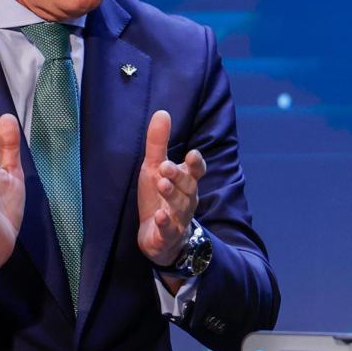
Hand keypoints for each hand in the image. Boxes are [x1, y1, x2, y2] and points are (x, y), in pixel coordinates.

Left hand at [137, 109, 206, 266]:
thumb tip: (162, 112)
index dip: (196, 164)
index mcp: (185, 182)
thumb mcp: (154, 168)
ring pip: (179, 207)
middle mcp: (186, 200)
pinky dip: (165, 224)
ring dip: (172, 196)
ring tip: (162, 185)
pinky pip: (169, 230)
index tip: (192, 154)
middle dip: (178, 177)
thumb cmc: (159, 198)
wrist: (160, 238)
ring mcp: (178, 219)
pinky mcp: (167, 236)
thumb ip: (158, 143)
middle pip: (187, 187)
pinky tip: (160, 216)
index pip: (196, 171)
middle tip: (165, 167)